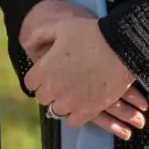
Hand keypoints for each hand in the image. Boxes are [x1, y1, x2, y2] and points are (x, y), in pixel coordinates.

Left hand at [21, 5, 139, 131]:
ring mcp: (70, 102)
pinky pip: (73, 121)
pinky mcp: (87, 111)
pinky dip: (75, 114)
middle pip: (42, 98)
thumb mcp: (61, 27)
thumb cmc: (90, 34)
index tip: (47, 74)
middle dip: (49, 90)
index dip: (38, 77)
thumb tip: (27, 43)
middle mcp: (54, 89)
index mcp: (44, 70)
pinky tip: (81, 104)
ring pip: (56, 111)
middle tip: (61, 82)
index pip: (30, 83)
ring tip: (71, 93)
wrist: (121, 47)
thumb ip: (40, 35)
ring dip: (61, 103)